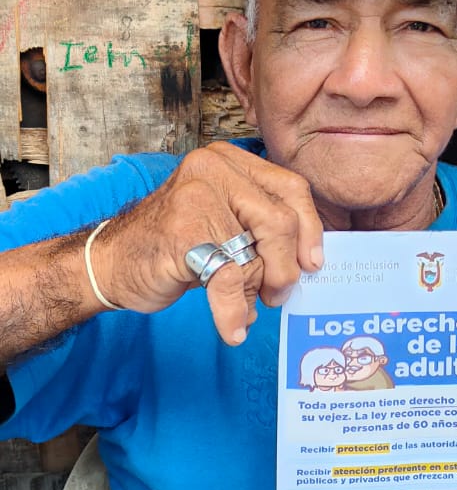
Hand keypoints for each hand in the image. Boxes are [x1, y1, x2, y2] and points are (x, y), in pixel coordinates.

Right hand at [90, 142, 323, 344]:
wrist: (110, 263)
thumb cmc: (172, 245)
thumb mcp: (223, 222)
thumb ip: (261, 228)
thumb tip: (307, 260)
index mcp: (228, 161)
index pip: (291, 188)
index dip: (310, 229)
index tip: (313, 263)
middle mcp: (213, 170)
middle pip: (281, 221)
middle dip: (285, 266)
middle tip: (275, 293)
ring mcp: (196, 199)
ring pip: (256, 252)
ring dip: (256, 290)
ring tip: (245, 308)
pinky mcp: (183, 235)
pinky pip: (228, 279)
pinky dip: (233, 311)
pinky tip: (233, 329)